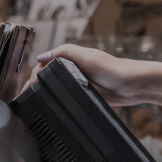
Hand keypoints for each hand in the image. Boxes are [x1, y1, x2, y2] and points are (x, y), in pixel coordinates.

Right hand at [31, 44, 148, 106]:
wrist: (134, 86)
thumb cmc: (114, 69)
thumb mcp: (87, 57)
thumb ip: (64, 53)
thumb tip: (41, 57)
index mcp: (72, 57)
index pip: (46, 63)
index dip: (36, 73)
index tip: (28, 86)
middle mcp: (74, 69)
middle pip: (49, 76)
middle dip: (36, 85)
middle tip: (27, 98)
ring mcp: (79, 83)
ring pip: (57, 88)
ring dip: (46, 94)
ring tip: (33, 104)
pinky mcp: (86, 95)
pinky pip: (68, 98)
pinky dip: (59, 101)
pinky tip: (52, 109)